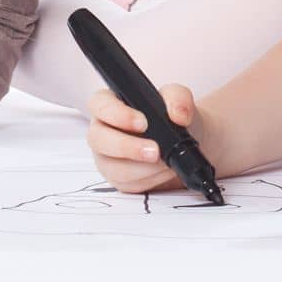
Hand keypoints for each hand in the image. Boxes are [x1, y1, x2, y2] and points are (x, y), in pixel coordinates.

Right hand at [85, 82, 207, 193]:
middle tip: (155, 151)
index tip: (142, 123)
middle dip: (128, 147)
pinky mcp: (118, 179)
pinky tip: (164, 170)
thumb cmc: (171, 116)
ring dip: (145, 168)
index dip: (117, 114)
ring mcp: (107, 157)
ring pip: (114, 168)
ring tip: (167, 162)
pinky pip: (128, 184)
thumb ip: (178, 98)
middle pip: (99, 139)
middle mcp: (103, 130)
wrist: (182, 143)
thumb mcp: (178, 97)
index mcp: (109, 102)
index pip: (100, 104)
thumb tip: (178, 115)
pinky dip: (151, 180)